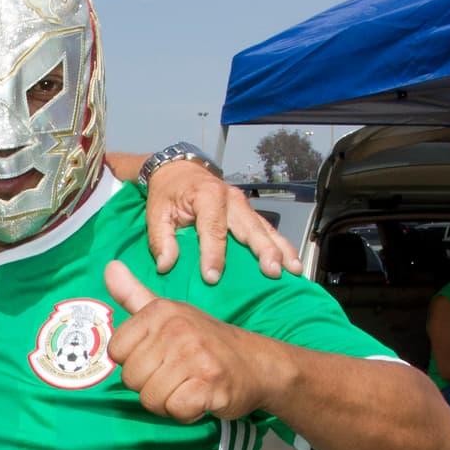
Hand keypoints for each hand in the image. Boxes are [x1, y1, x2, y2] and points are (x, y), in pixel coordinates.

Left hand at [105, 260, 284, 421]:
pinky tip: (200, 399)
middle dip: (151, 386)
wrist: (259, 364)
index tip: (158, 358)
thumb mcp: (170, 313)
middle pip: (131, 379)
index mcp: (160, 311)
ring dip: (168, 402)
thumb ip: (134, 295)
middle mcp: (176, 329)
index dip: (134, 363)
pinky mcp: (209, 383)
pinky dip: (186, 413)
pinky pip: (175, 410)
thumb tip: (109, 267)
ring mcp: (194, 355)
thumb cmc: (207, 342)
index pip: (116, 351)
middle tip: (177, 376)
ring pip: (150, 399)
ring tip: (188, 387)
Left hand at [143, 163, 301, 283]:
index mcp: (207, 196)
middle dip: (263, 250)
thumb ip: (161, 239)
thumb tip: (166, 265)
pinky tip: (291, 263)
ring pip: (265, 228)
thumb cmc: (168, 193)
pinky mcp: (248, 213)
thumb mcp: (156, 213)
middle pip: (250, 227)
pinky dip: (281, 246)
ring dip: (281, 249)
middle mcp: (231, 199)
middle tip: (272, 272)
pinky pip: (267, 230)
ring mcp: (243, 205)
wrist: (178, 172)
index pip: (213, 229)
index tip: (212, 277)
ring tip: (293, 270)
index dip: (213, 254)